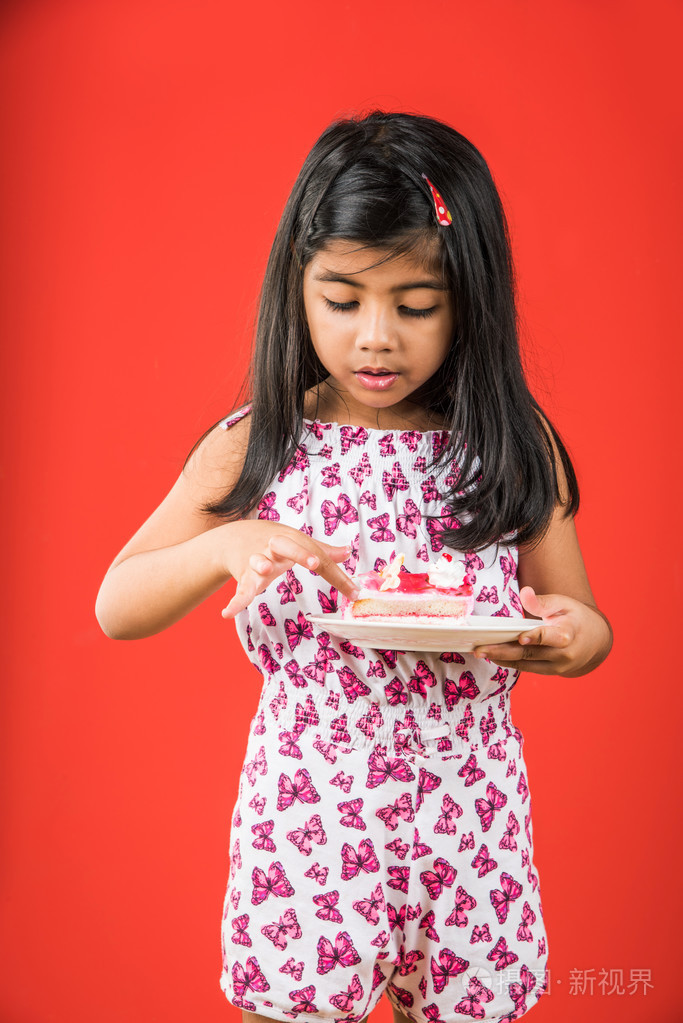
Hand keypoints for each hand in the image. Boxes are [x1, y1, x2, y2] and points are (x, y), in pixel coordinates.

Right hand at [220, 520, 359, 618]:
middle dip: (300, 552)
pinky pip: (239, 590)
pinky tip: (228, 613)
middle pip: (287, 546)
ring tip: (265, 571)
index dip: (336, 574)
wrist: (233, 538)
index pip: (318, 557)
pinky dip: (234, 601)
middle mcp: (274, 547)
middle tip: (313, 561)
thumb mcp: (297, 542)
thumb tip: (348, 551)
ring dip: (262, 564)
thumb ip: (322, 551)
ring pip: (258, 561)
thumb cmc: (272, 541)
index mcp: (292, 540)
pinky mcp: (243, 577)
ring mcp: (256, 560)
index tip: (353, 592)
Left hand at [474, 586, 611, 676]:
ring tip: (479, 652)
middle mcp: (563, 654)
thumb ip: (542, 601)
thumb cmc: (575, 618)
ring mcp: (556, 666)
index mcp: (569, 633)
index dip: (536, 637)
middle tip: (480, 649)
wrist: (595, 642)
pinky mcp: (549, 672)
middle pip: (530, 653)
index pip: (551, 637)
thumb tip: (524, 593)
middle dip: (503, 651)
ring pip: (525, 663)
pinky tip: (492, 655)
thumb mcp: (563, 603)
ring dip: (501, 658)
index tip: (521, 638)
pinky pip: (526, 667)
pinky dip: (508, 661)